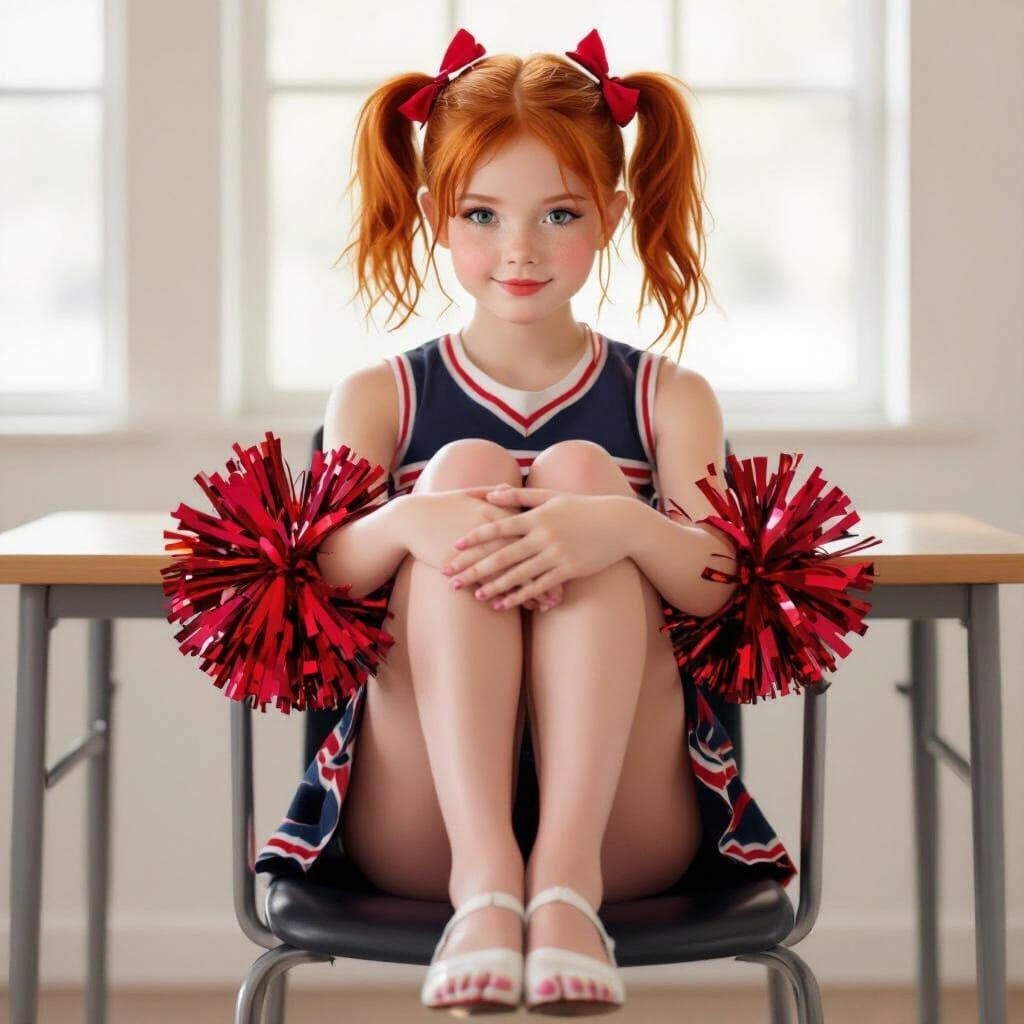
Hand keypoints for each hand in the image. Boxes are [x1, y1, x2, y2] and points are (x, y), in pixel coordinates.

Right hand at [396, 487, 560, 609]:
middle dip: (551, 570)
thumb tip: (507, 488)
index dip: (553, 542)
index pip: (534, 527)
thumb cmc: (441, 505)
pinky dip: (506, 595)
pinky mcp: (466, 564)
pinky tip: (519, 607)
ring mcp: (480, 548)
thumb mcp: (468, 493)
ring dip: (533, 589)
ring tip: (551, 604)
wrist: (411, 519)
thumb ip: (491, 490)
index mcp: (497, 509)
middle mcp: (493, 529)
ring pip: (513, 572)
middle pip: (530, 552)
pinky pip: (492, 583)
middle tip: (569, 585)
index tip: (572, 554)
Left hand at [441, 485, 630, 610]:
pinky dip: (519, 596)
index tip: (455, 547)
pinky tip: (502, 604)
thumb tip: (489, 494)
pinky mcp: (569, 570)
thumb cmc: (584, 507)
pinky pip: (539, 586)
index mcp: (537, 516)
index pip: (499, 527)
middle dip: (474, 567)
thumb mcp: (552, 497)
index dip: (475, 538)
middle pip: (502, 554)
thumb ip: (520, 496)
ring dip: (494, 586)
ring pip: (518, 574)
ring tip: (473, 595)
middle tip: (452, 577)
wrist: (619, 523)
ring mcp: (556, 554)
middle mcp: (544, 535)